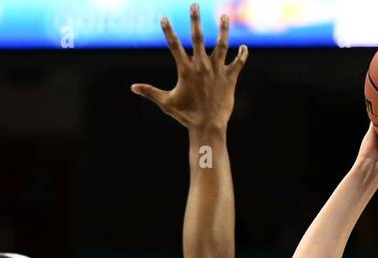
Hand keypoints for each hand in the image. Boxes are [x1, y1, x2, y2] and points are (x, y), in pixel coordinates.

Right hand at [131, 4, 247, 130]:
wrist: (208, 126)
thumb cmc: (186, 115)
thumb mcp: (166, 103)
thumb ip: (150, 92)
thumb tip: (132, 87)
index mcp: (186, 70)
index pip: (174, 46)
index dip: (168, 31)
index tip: (163, 18)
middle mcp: (202, 66)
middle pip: (198, 38)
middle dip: (195, 20)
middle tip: (194, 4)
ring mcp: (217, 70)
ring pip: (222, 45)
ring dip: (223, 29)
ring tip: (224, 16)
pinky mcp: (230, 78)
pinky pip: (238, 63)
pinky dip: (242, 55)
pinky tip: (244, 47)